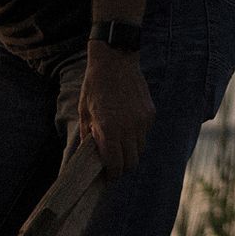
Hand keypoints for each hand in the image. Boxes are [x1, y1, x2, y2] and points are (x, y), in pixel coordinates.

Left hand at [79, 43, 155, 177]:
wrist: (115, 59)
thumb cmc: (94, 85)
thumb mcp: (84, 111)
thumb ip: (88, 136)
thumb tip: (88, 155)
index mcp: (109, 129)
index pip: (115, 165)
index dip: (111, 174)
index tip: (106, 175)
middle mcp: (129, 128)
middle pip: (131, 163)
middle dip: (121, 167)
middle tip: (112, 164)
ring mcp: (142, 121)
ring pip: (140, 150)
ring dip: (129, 152)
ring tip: (118, 144)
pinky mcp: (150, 114)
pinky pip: (144, 134)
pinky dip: (136, 137)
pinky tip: (125, 125)